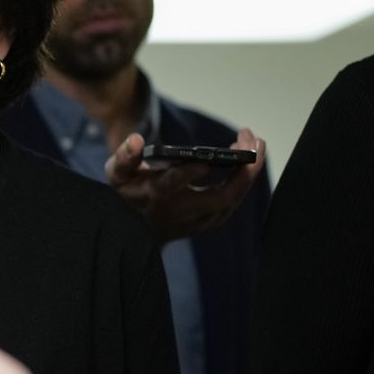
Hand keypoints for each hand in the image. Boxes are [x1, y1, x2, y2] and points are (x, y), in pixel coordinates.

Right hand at [103, 129, 265, 243]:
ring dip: (249, 173)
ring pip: (231, 201)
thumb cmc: (128, 194)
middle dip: (243, 171)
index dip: (190, 171)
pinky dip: (244, 181)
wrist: (135, 234)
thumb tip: (136, 139)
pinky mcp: (208, 223)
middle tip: (255, 141)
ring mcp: (198, 220)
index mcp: (156, 195)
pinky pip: (232, 202)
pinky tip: (249, 161)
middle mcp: (180, 211)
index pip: (173, 184)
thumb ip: (124, 157)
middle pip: (220, 198)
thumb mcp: (117, 174)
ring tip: (256, 144)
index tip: (205, 158)